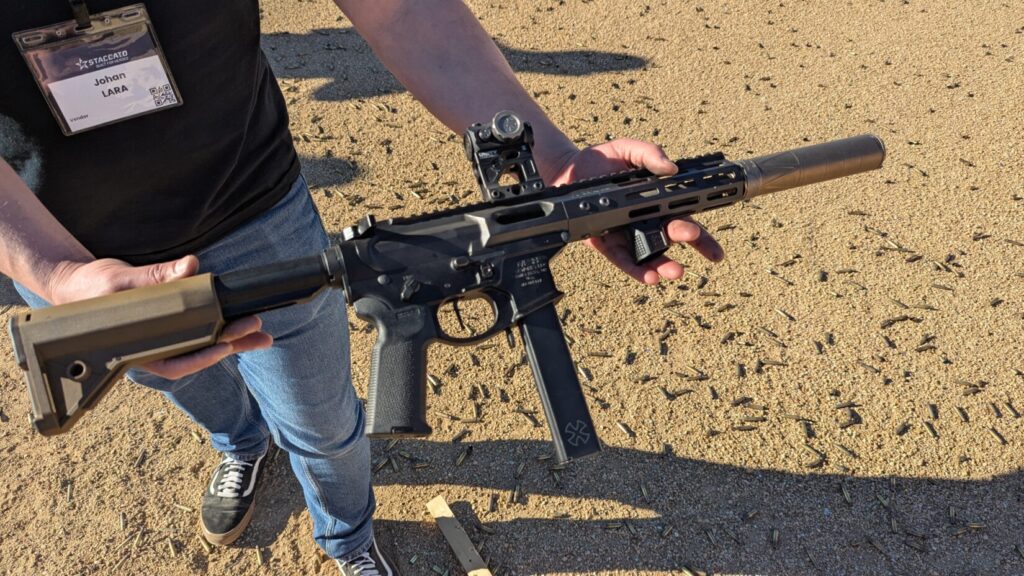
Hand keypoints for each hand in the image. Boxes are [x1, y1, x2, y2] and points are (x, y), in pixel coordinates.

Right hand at [45, 256, 272, 378]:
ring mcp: (164, 338)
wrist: (75, 284)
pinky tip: (244, 325)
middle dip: (230, 343)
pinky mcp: (171, 325)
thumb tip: (190, 266)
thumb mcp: (118, 279)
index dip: (201, 358)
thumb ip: (153, 276)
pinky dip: (222, 326)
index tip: (225, 346)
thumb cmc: (90, 288)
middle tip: (256, 328)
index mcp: (137, 348)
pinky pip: (199, 329)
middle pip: (197, 353)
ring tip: (263, 334)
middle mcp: (154, 348)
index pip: (174, 364)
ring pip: (203, 344)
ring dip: (234, 339)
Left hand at [546, 139, 724, 283]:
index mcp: (656, 202)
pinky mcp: (607, 244)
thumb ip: (649, 154)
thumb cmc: (602, 160)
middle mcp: (645, 221)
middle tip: (692, 235)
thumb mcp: (628, 149)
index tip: (717, 253)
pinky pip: (624, 260)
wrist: (568, 170)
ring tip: (673, 271)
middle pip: (673, 237)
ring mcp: (627, 234)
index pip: (686, 219)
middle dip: (689, 241)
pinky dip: (637, 269)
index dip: (703, 238)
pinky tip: (649, 277)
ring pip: (651, 255)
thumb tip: (670, 168)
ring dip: (664, 265)